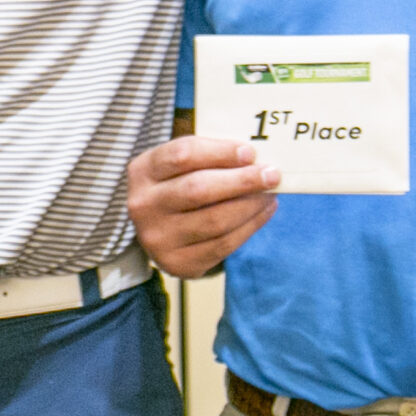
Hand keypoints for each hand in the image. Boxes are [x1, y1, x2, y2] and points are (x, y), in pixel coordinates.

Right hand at [126, 136, 278, 276]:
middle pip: (198, 189)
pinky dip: (250, 227)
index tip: (250, 153)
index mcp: (143, 171)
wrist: (156, 230)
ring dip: (251, 205)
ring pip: (215, 220)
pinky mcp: (177, 263)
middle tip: (272, 175)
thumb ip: (208, 156)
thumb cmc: (176, 186)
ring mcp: (159, 238)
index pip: (183, 155)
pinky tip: (264, 212)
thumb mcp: (178, 165)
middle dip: (242, 181)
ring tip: (270, 193)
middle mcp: (144, 205)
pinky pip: (223, 245)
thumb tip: (254, 158)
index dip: (220, 152)